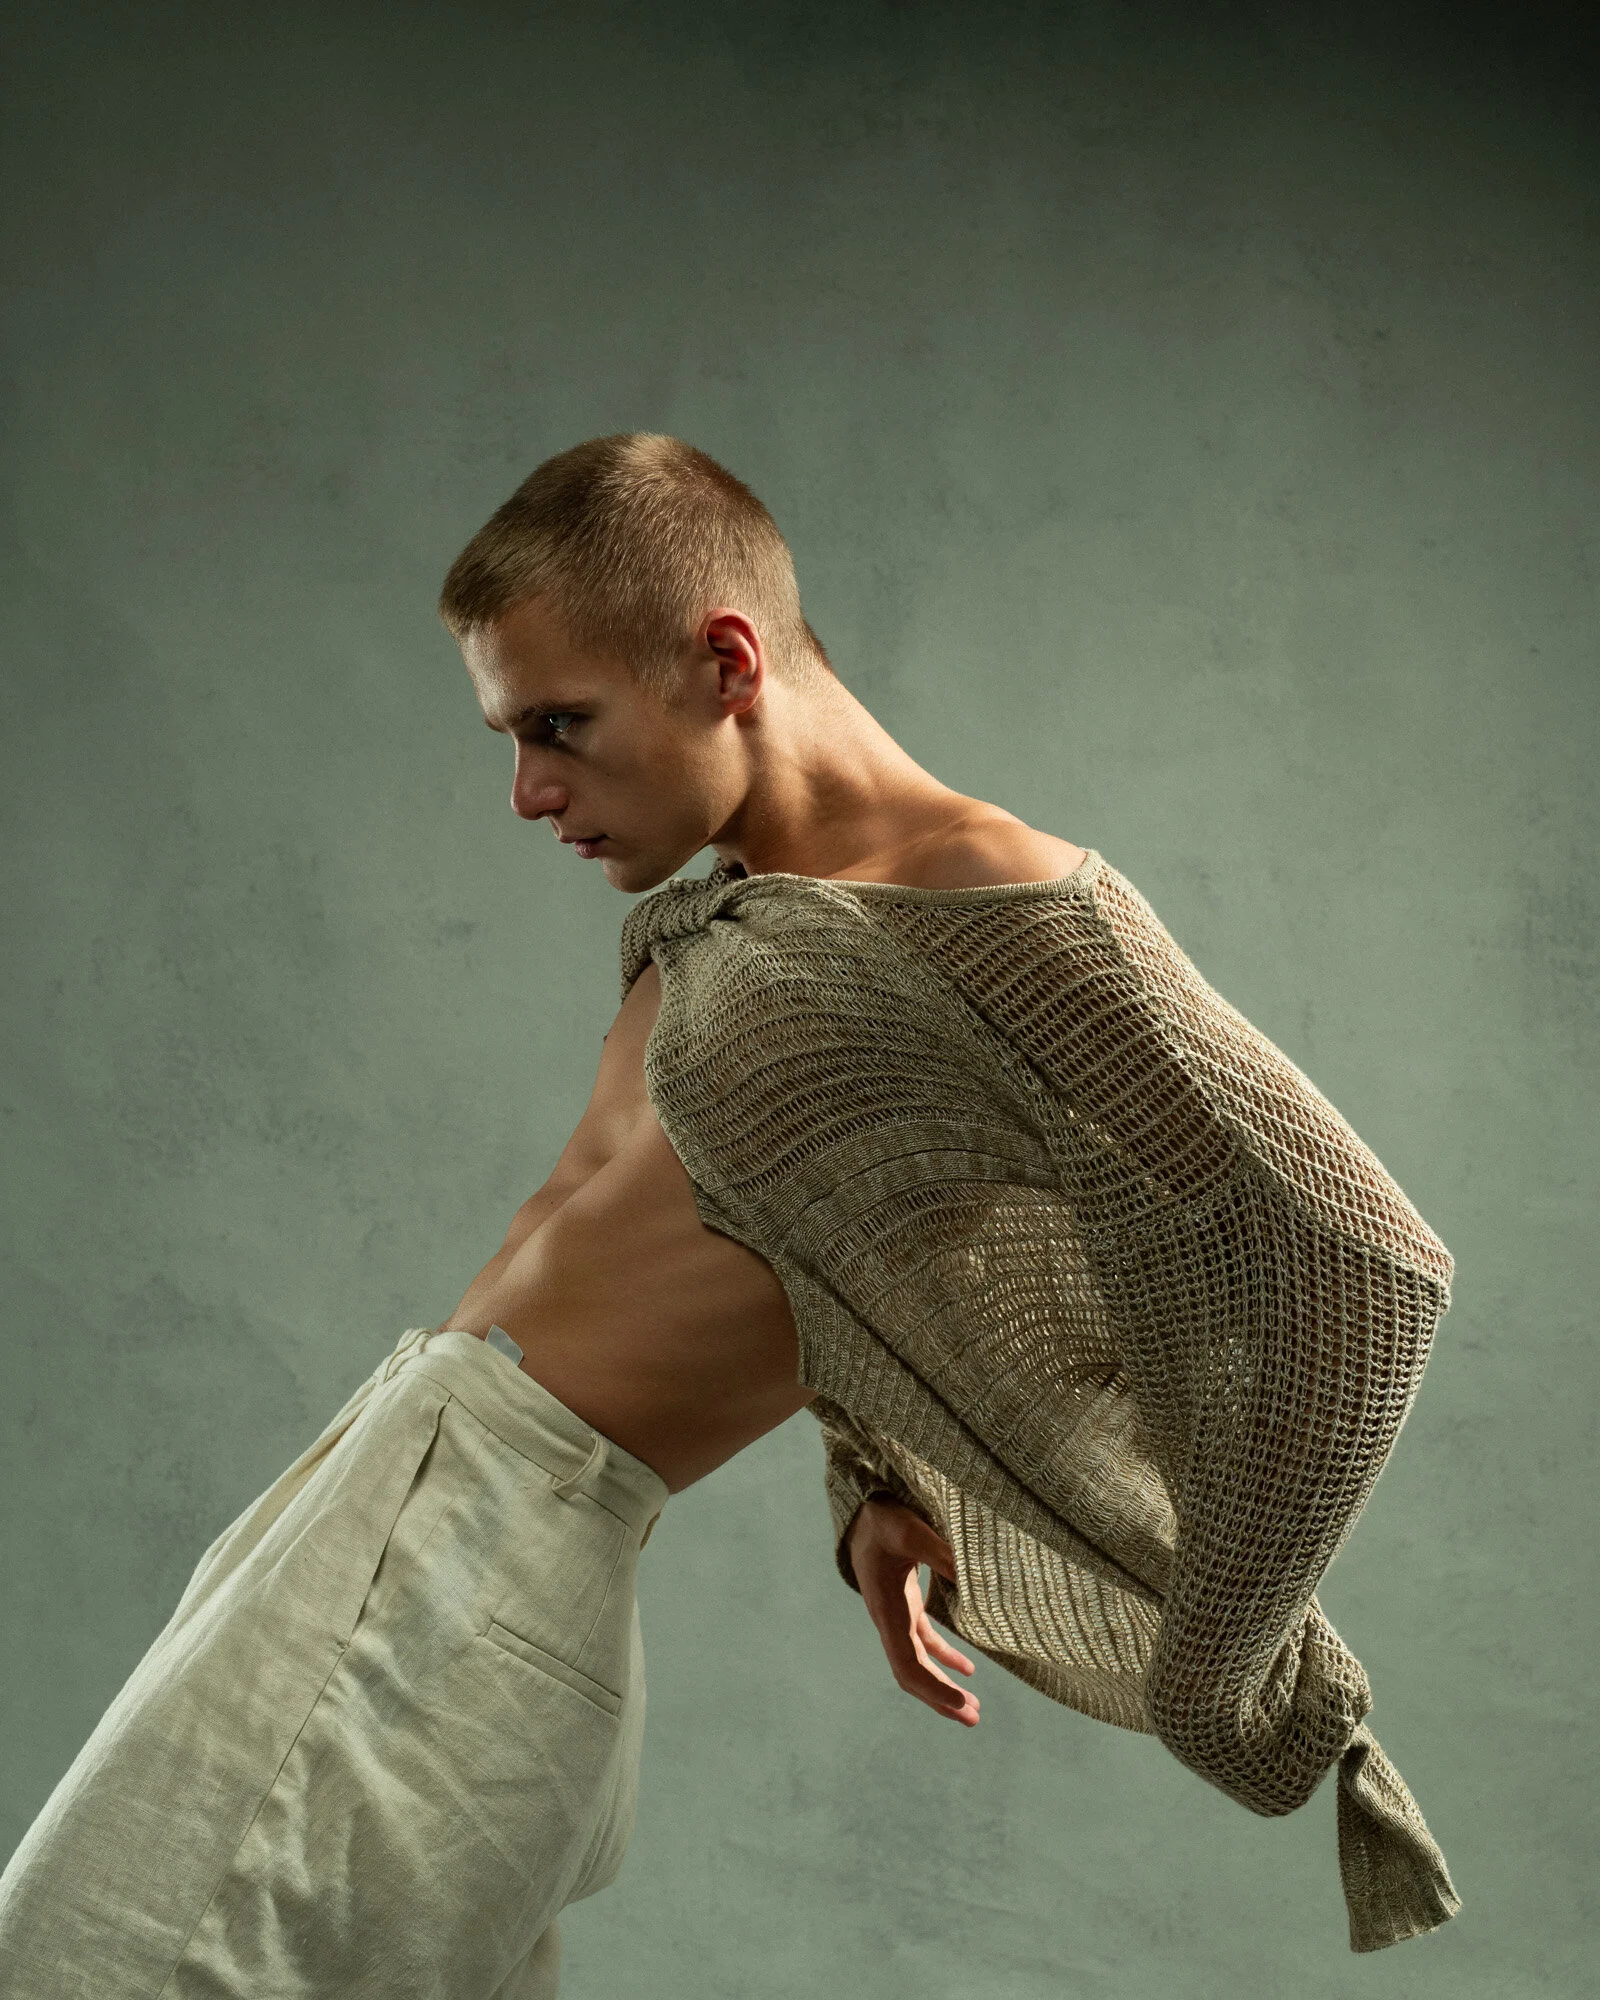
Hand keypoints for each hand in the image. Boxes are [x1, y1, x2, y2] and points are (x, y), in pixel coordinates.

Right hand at [846, 1497, 979, 1725]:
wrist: (863, 1507)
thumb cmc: (884, 1518)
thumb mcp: (911, 1532)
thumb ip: (941, 1554)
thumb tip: (975, 1579)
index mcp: (888, 1610)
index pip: (908, 1664)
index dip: (934, 1688)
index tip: (963, 1703)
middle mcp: (889, 1619)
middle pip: (912, 1673)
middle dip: (941, 1699)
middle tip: (974, 1718)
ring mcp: (897, 1613)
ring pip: (918, 1662)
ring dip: (942, 1685)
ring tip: (972, 1706)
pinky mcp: (906, 1603)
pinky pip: (923, 1642)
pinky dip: (944, 1658)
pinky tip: (968, 1669)